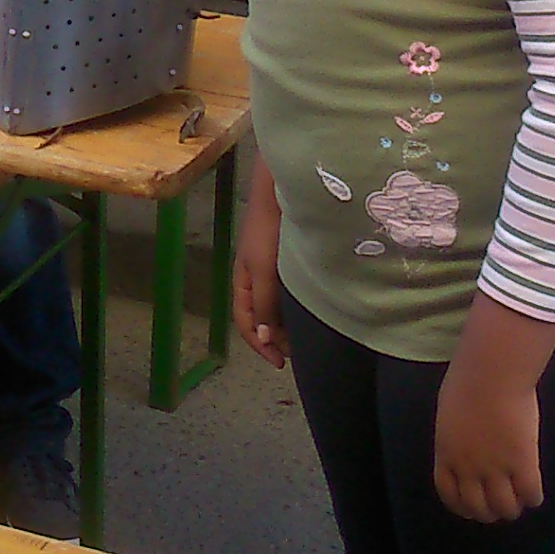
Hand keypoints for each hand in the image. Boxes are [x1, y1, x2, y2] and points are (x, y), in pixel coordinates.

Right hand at [232, 178, 287, 367]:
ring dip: (287, 323)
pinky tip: (312, 309)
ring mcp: (271, 267)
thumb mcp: (263, 269)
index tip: (280, 363)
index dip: (259, 345)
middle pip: (261, 316)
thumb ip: (264, 303)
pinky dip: (296, 306)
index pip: (245, 322)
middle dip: (276, 338)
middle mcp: (256, 277)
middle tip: (298, 353)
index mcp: (243, 280)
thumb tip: (264, 338)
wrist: (283, 190)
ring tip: (306, 337)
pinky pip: (288, 291)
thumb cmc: (268, 229)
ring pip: (276, 304)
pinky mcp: (287, 258)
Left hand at [432, 358, 545, 522]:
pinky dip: (533, 497)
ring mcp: (496, 468)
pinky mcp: (523, 462)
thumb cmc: (468, 382)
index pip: (450, 495)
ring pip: (505, 508)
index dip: (463, 507)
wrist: (492, 373)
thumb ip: (455, 438)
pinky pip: (530, 494)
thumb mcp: (449, 415)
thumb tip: (465, 446)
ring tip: (519, 499)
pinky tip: (533, 491)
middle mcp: (469, 468)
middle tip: (500, 504)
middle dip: (490, 512)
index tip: (473, 508)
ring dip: (512, 508)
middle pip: (478, 508)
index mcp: (447, 455)